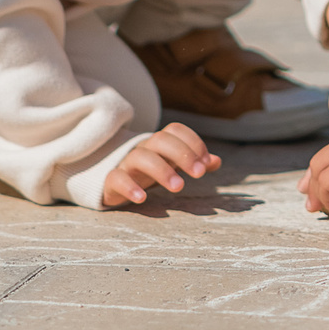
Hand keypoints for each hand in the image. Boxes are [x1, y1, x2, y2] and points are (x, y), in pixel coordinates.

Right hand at [99, 124, 219, 207]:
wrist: (113, 184)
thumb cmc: (149, 173)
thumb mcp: (172, 166)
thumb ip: (194, 163)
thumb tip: (216, 161)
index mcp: (159, 143)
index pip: (175, 130)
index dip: (193, 142)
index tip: (206, 163)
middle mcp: (143, 149)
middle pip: (160, 139)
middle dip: (182, 154)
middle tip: (198, 174)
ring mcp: (126, 164)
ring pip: (140, 157)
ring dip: (162, 170)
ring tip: (179, 187)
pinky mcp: (112, 181)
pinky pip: (117, 178)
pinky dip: (130, 187)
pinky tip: (142, 198)